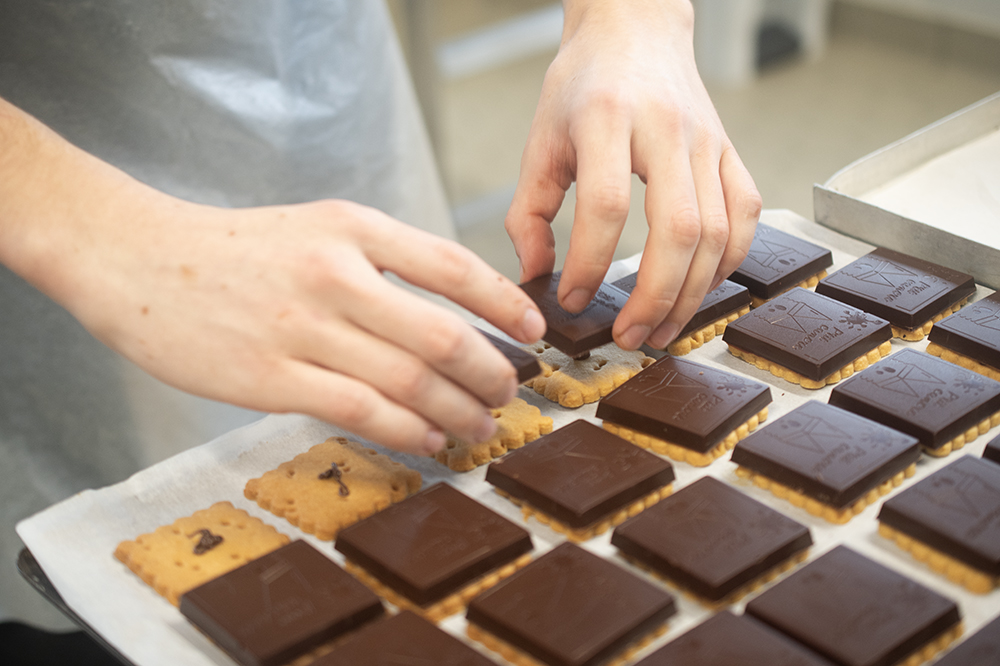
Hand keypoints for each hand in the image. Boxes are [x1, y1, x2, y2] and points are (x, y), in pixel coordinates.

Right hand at [0, 101, 545, 454]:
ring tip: (480, 426)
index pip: (454, 266)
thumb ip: (381, 261)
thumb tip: (451, 311)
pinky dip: (408, 430)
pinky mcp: (270, 377)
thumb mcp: (316, 228)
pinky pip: (362, 410)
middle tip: (509, 393)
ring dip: (459, 410)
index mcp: (353, 228)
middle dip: (491, 372)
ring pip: (410, 379)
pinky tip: (429, 440)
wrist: (136, 259)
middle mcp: (336, 273)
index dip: (506, 304)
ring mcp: (303, 327)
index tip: (534, 333)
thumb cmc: (234, 249)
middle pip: (444, 334)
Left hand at [505, 0, 760, 349]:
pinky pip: (746, 215)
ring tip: (662, 329)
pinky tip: (699, 289)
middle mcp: (666, 129)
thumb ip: (529, 212)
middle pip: (677, 228)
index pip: (607, 205)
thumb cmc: (583, 85)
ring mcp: (708, 141)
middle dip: (655, 296)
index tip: (573, 298)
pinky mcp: (731, 151)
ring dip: (692, 294)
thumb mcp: (540, 140)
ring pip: (718, 232)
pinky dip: (728, 263)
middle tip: (630, 336)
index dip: (591, 263)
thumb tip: (536, 275)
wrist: (635, 30)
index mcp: (606, 118)